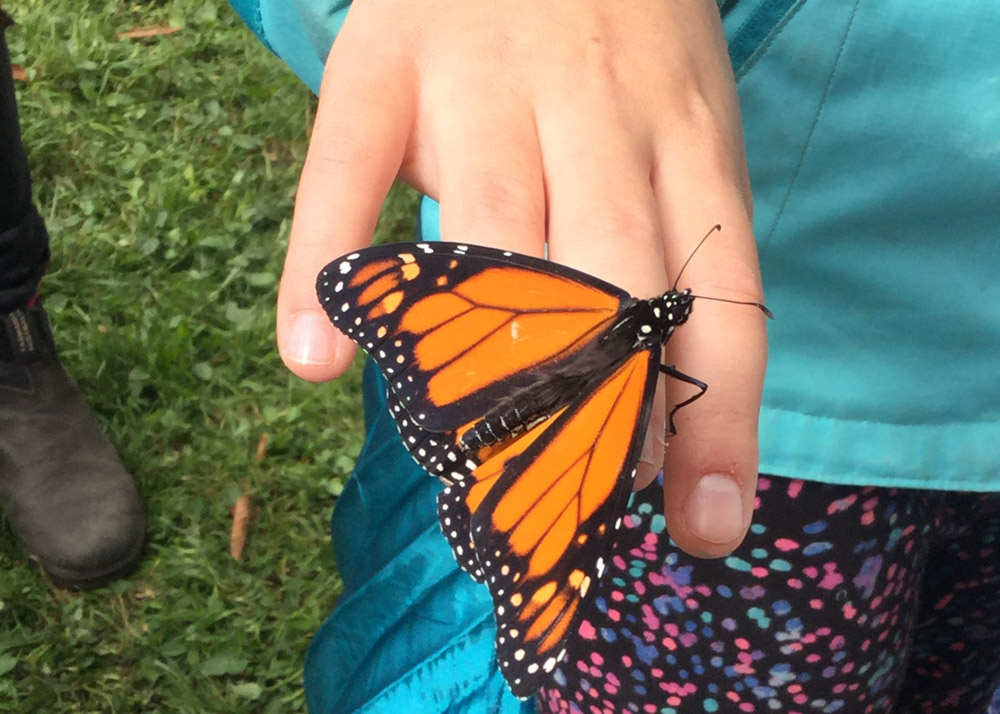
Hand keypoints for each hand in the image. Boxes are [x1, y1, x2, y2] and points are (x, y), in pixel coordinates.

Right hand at [276, 0, 766, 557]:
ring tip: (463, 468)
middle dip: (600, 413)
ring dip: (478, 367)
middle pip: (612, 282)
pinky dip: (327, 266)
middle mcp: (598, 112)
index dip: (717, 420)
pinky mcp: (383, 64)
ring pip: (492, 237)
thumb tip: (650, 416)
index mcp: (688, 137)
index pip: (722, 298)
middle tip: (576, 515)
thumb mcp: (678, 125)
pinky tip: (318, 357)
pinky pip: (347, 172)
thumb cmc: (619, 40)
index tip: (707, 526)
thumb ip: (666, 251)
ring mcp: (485, 84)